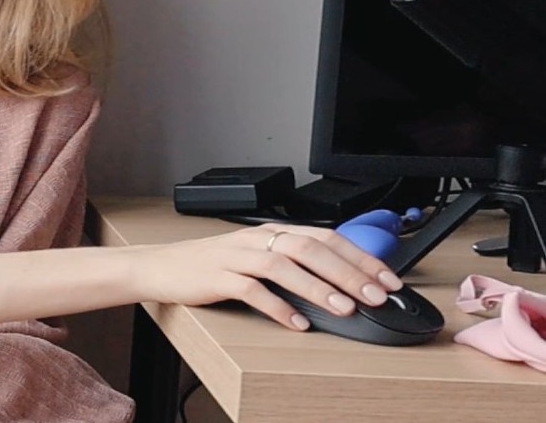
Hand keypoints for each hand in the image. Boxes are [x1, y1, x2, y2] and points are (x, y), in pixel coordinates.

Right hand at [134, 223, 402, 330]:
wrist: (167, 265)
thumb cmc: (217, 262)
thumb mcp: (259, 255)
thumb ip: (294, 262)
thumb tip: (340, 282)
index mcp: (275, 231)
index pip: (326, 238)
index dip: (359, 257)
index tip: (387, 279)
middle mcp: (260, 239)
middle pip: (310, 248)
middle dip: (348, 272)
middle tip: (376, 295)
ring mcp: (238, 256)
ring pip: (284, 265)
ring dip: (318, 287)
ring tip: (344, 308)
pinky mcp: (219, 277)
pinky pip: (251, 290)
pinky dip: (277, 306)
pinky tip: (296, 322)